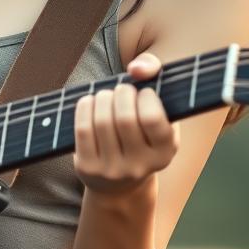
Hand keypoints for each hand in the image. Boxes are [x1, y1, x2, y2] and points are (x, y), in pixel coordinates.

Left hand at [73, 53, 178, 196]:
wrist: (119, 181)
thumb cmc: (142, 131)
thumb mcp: (159, 109)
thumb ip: (155, 75)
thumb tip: (136, 68)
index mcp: (165, 152)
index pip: (152, 119)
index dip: (145, 97)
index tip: (143, 92)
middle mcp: (141, 166)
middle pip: (124, 118)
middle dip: (121, 93)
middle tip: (122, 90)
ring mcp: (113, 170)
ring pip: (102, 121)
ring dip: (102, 98)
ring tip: (107, 95)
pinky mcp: (88, 168)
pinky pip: (83, 129)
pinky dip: (85, 107)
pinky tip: (91, 102)